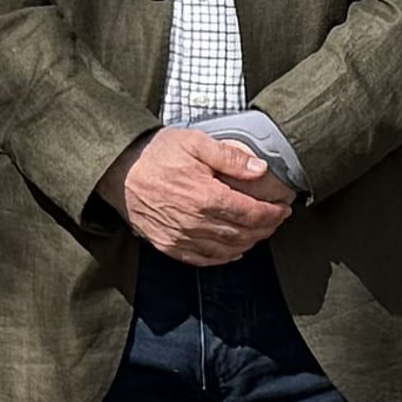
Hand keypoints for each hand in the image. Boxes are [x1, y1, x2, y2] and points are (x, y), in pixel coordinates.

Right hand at [116, 127, 295, 264]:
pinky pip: (202, 259)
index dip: (272, 214)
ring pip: (227, 250)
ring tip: (259, 232)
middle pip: (243, 234)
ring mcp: (181, 237)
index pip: (251, 213)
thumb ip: (230, 156)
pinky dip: (223, 257)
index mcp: (206, 197)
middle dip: (266, 228)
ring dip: (249, 243)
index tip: (283, 208)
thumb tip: (260, 168)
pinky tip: (233, 250)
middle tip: (276, 219)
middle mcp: (196, 223)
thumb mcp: (195, 142)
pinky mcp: (168, 245)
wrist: (118, 170)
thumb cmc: (156, 154)